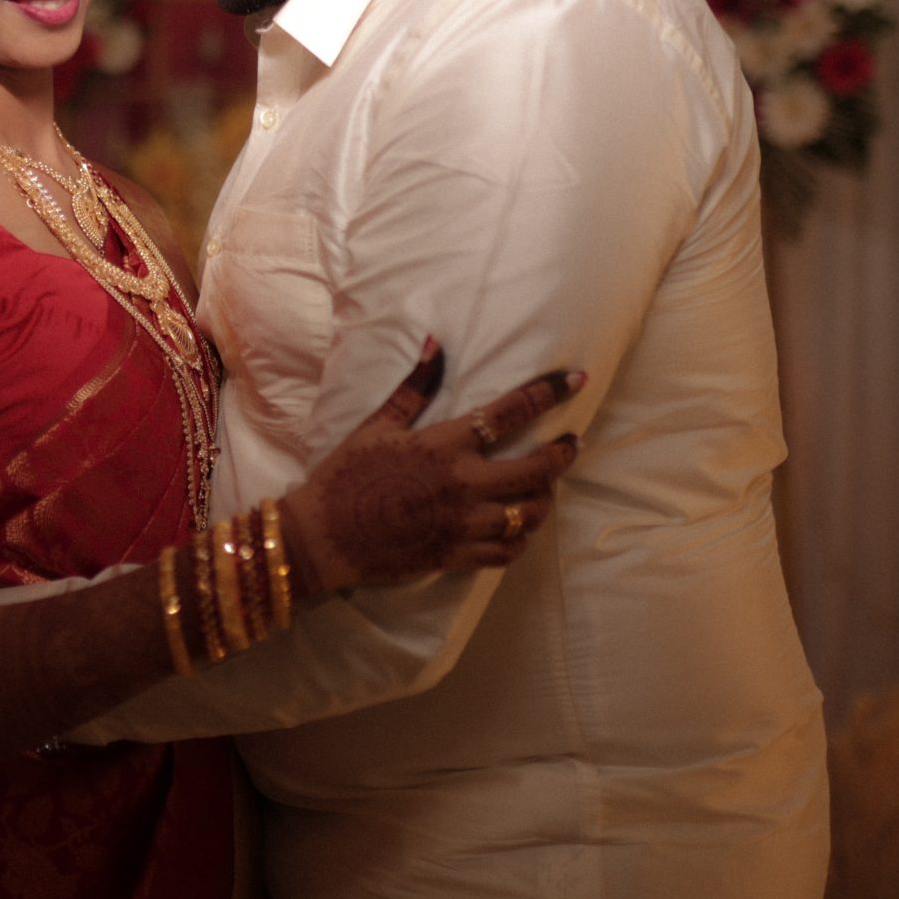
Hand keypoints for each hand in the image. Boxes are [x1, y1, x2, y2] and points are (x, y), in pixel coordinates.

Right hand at [281, 339, 583, 596]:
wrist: (323, 536)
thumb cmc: (346, 474)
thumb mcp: (376, 425)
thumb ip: (414, 387)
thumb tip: (435, 343)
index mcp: (444, 446)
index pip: (508, 413)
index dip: (547, 392)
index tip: (575, 379)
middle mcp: (462, 484)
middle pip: (536, 469)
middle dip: (562, 455)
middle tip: (570, 445)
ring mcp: (462, 523)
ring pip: (528, 514)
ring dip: (544, 498)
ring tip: (545, 488)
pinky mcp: (456, 554)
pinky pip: (507, 551)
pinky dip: (520, 539)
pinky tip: (517, 527)